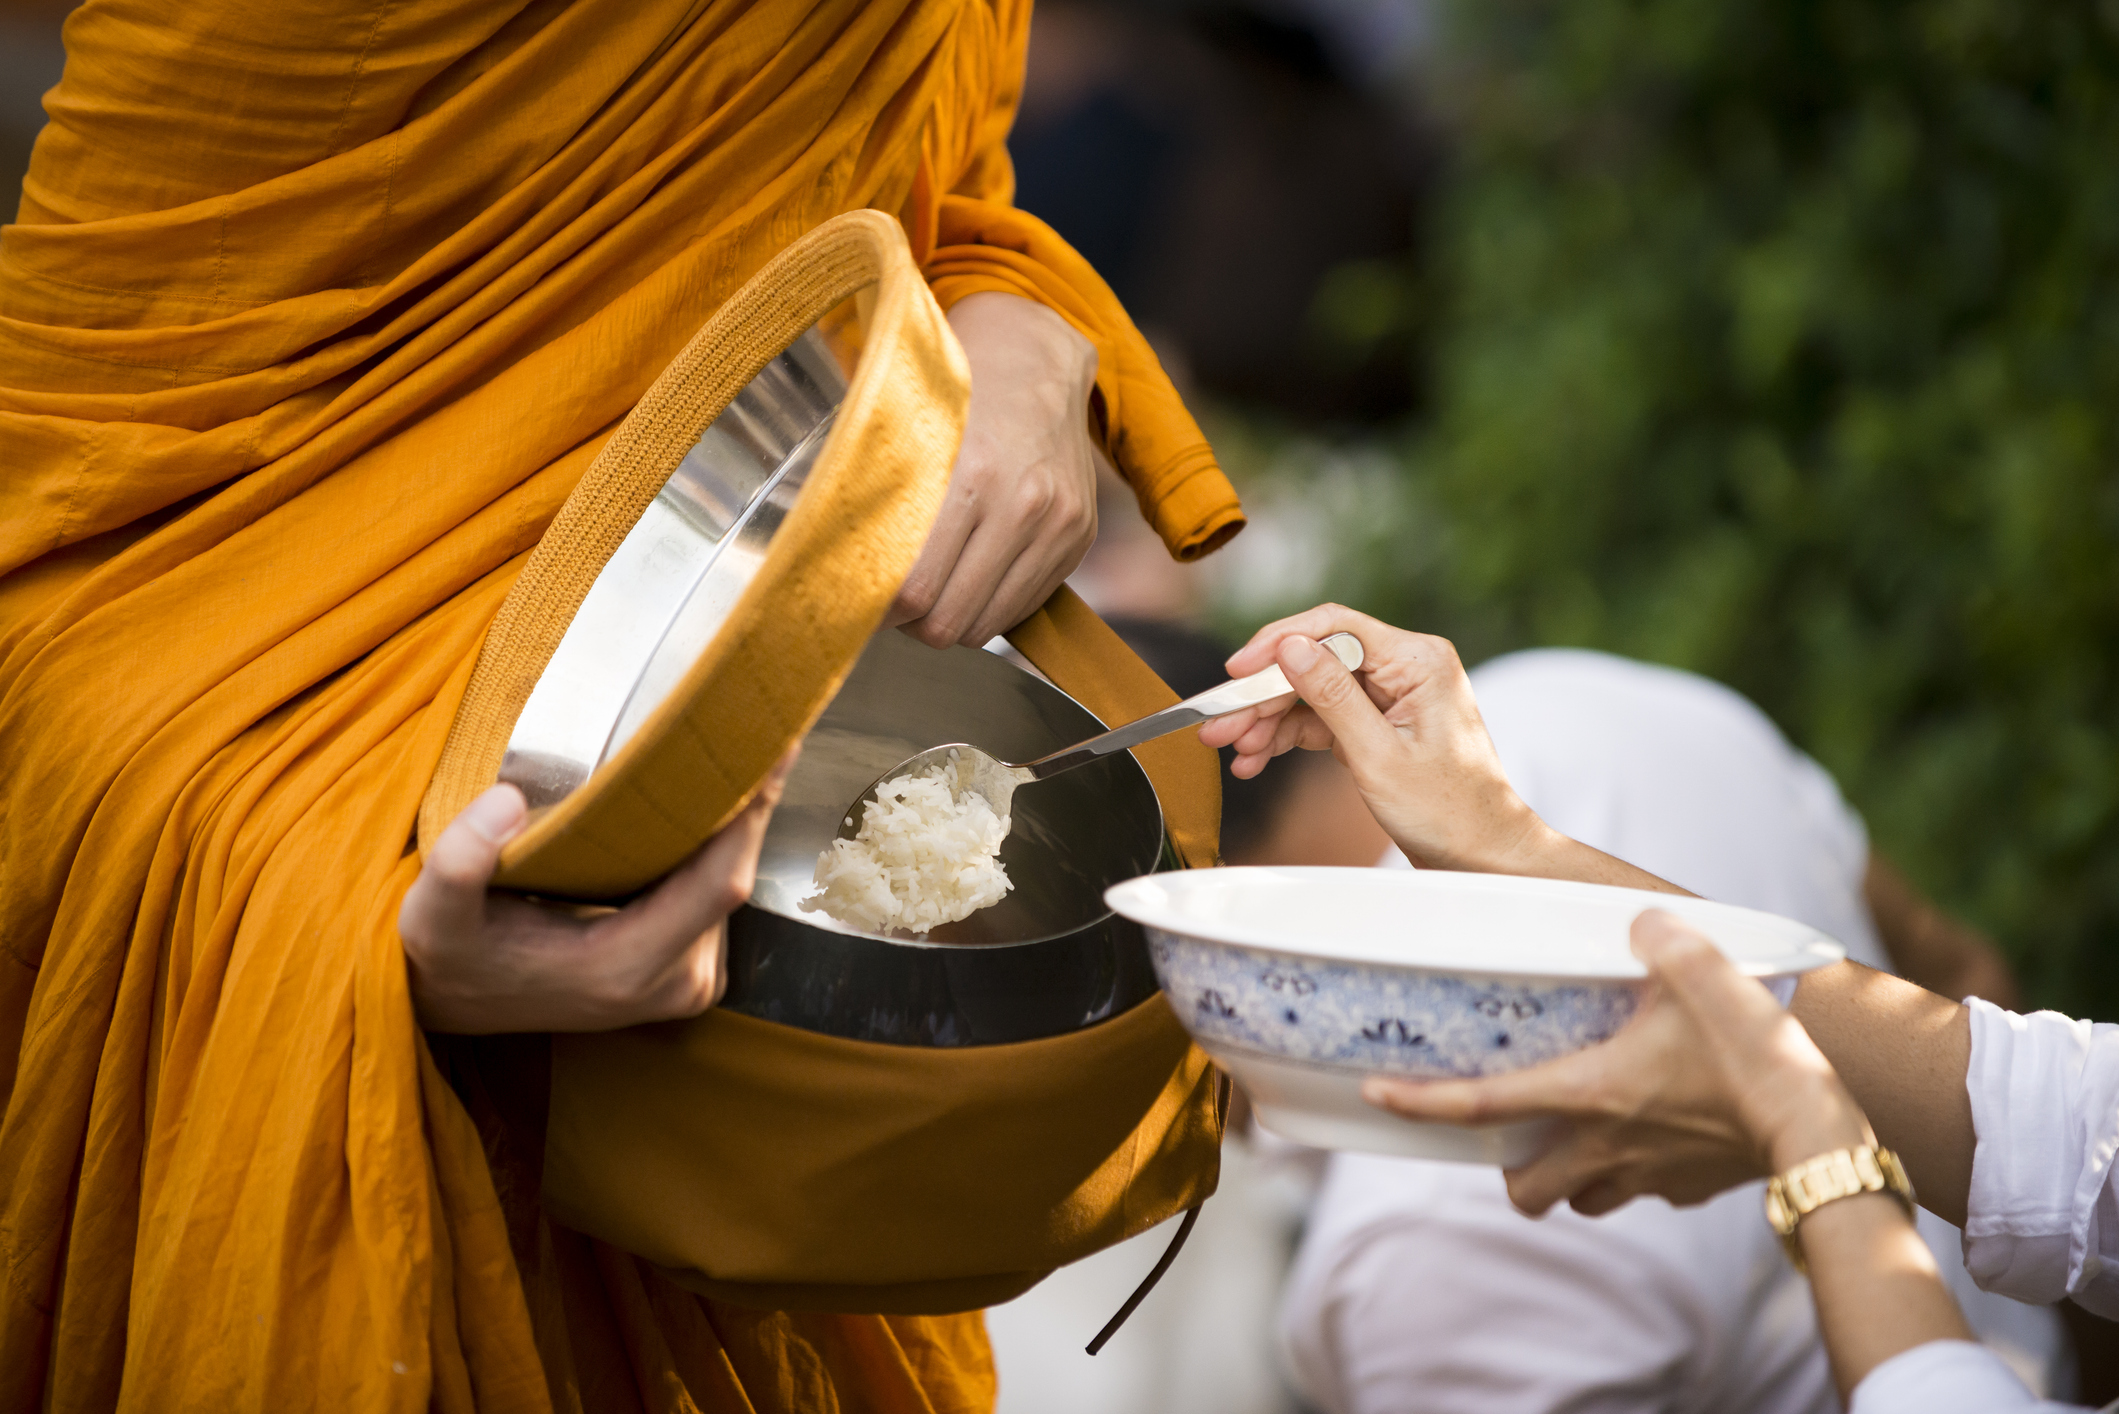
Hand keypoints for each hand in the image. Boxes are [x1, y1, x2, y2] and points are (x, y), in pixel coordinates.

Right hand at [398, 750, 794, 1033]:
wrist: (449, 1001)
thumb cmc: (447, 953)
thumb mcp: (431, 912)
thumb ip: (458, 860)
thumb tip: (507, 799)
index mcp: (626, 967)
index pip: (720, 883)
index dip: (753, 815)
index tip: (774, 748)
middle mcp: (672, 982)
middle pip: (736, 877)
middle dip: (749, 801)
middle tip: (754, 722)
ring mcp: (686, 983)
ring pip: (732, 884)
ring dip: (735, 822)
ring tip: (730, 750)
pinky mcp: (687, 972)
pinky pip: (719, 896)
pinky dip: (720, 847)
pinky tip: (711, 799)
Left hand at [892, 292, 1099, 646]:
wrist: (1035, 357)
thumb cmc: (955, 391)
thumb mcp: (906, 430)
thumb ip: (880, 502)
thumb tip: (841, 577)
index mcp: (972, 475)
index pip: (913, 589)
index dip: (876, 608)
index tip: (859, 599)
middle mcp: (1023, 504)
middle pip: (948, 620)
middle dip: (910, 622)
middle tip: (891, 600)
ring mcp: (1059, 524)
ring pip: (984, 626)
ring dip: (948, 618)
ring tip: (931, 586)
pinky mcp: (1079, 536)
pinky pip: (1020, 608)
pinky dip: (987, 604)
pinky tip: (971, 572)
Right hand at [1198, 604, 1549, 872]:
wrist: (1482, 855)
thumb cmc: (1449, 812)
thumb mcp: (1379, 756)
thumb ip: (1332, 697)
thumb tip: (1290, 648)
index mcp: (1417, 661)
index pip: (1333, 628)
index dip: (1277, 644)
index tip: (1236, 672)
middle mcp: (1405, 668)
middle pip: (1315, 662)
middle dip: (1263, 696)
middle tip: (1218, 724)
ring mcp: (1390, 696)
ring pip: (1311, 692)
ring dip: (1268, 722)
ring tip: (1232, 751)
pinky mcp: (1378, 723)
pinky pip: (1322, 718)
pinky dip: (1288, 738)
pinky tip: (1256, 759)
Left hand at [1365, 910, 1873, 1215]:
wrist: (1825, 1130)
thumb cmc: (1755, 1052)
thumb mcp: (1701, 970)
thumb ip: (1657, 937)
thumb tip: (1638, 921)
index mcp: (1587, 1094)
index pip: (1481, 1107)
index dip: (1420, 1103)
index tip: (1378, 1096)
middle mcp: (1604, 1147)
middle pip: (1523, 1188)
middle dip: (1507, 1167)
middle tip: (1512, 1124)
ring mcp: (1647, 1177)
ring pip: (1578, 1197)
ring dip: (1564, 1173)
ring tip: (1574, 1127)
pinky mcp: (1688, 1188)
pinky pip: (1637, 1190)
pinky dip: (1626, 1170)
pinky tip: (1647, 1129)